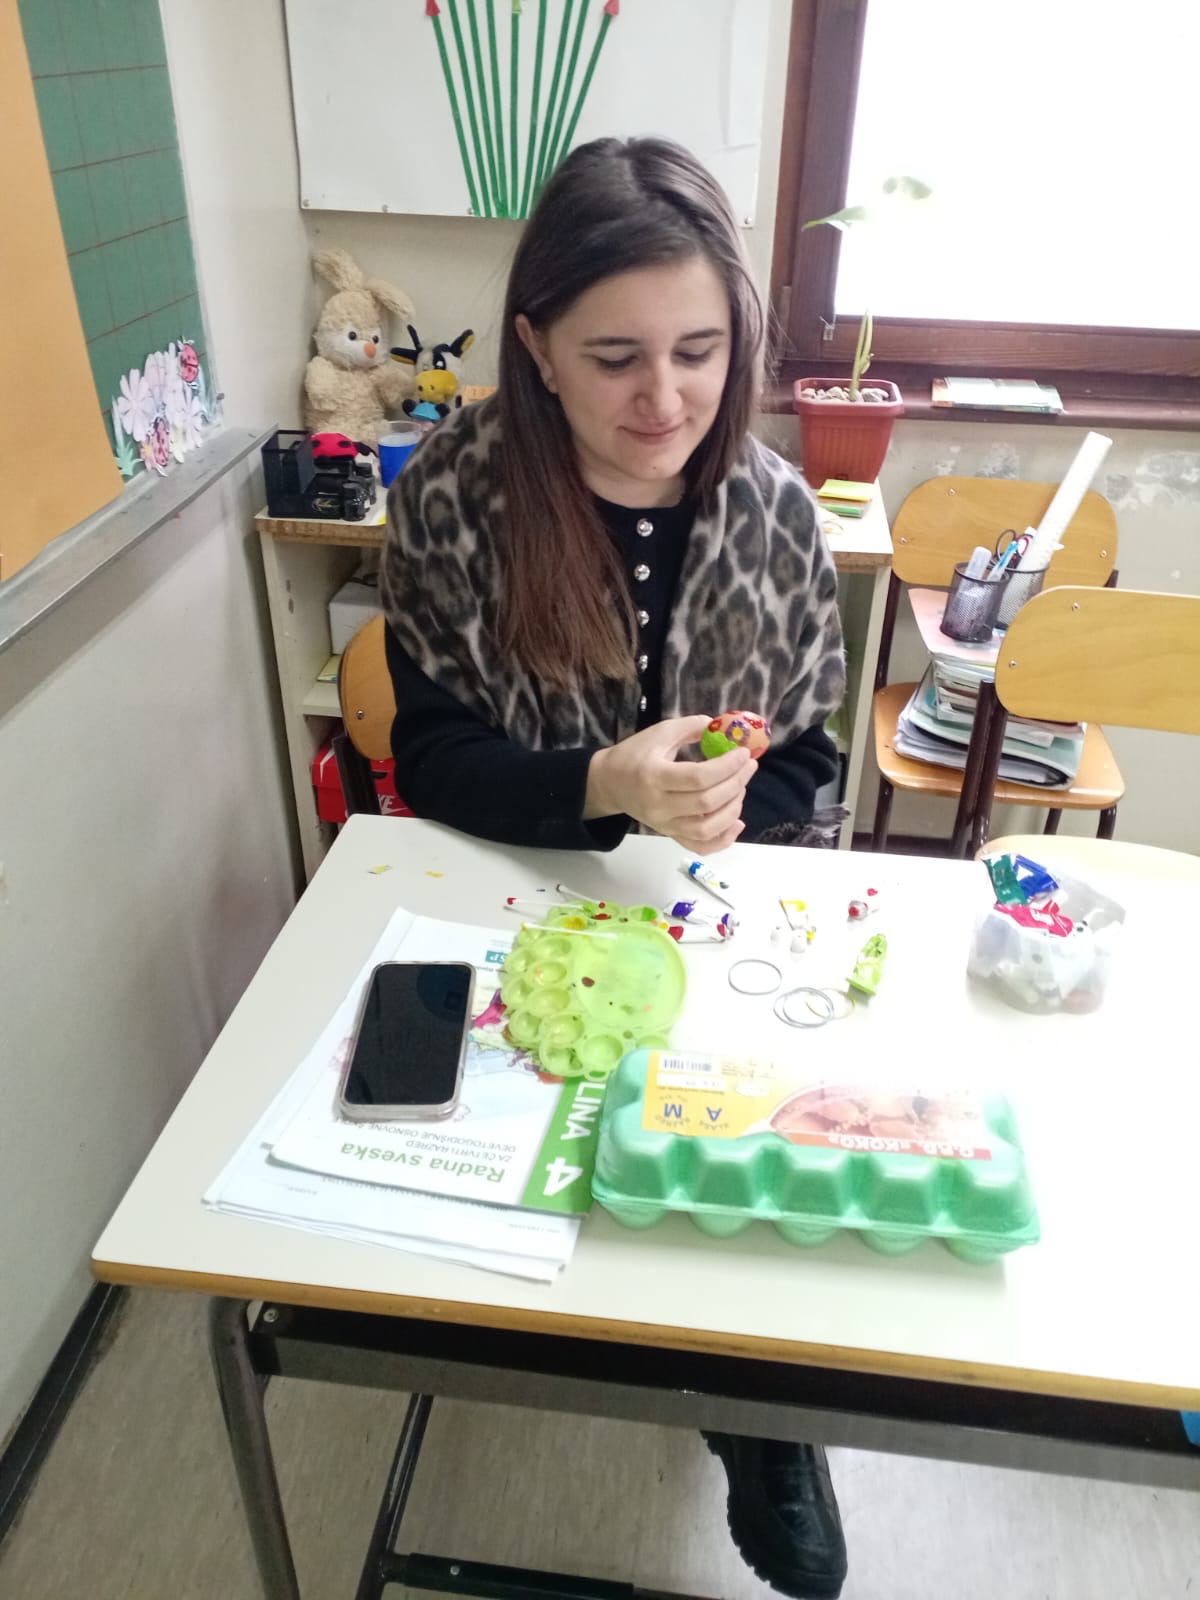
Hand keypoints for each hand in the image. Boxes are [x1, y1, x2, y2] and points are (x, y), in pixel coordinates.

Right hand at [585, 715, 752, 854]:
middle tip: (749, 767)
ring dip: (732, 809)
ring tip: (740, 789)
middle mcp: (659, 806)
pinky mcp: (670, 834)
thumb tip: (722, 727)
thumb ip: (690, 727)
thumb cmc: (635, 755)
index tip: (743, 754)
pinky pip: (700, 846)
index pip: (699, 777)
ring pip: (707, 829)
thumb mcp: (659, 733)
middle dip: (736, 784)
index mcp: (655, 776)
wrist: (609, 783)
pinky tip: (737, 823)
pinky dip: (723, 840)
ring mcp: (665, 825)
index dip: (727, 766)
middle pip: (707, 803)